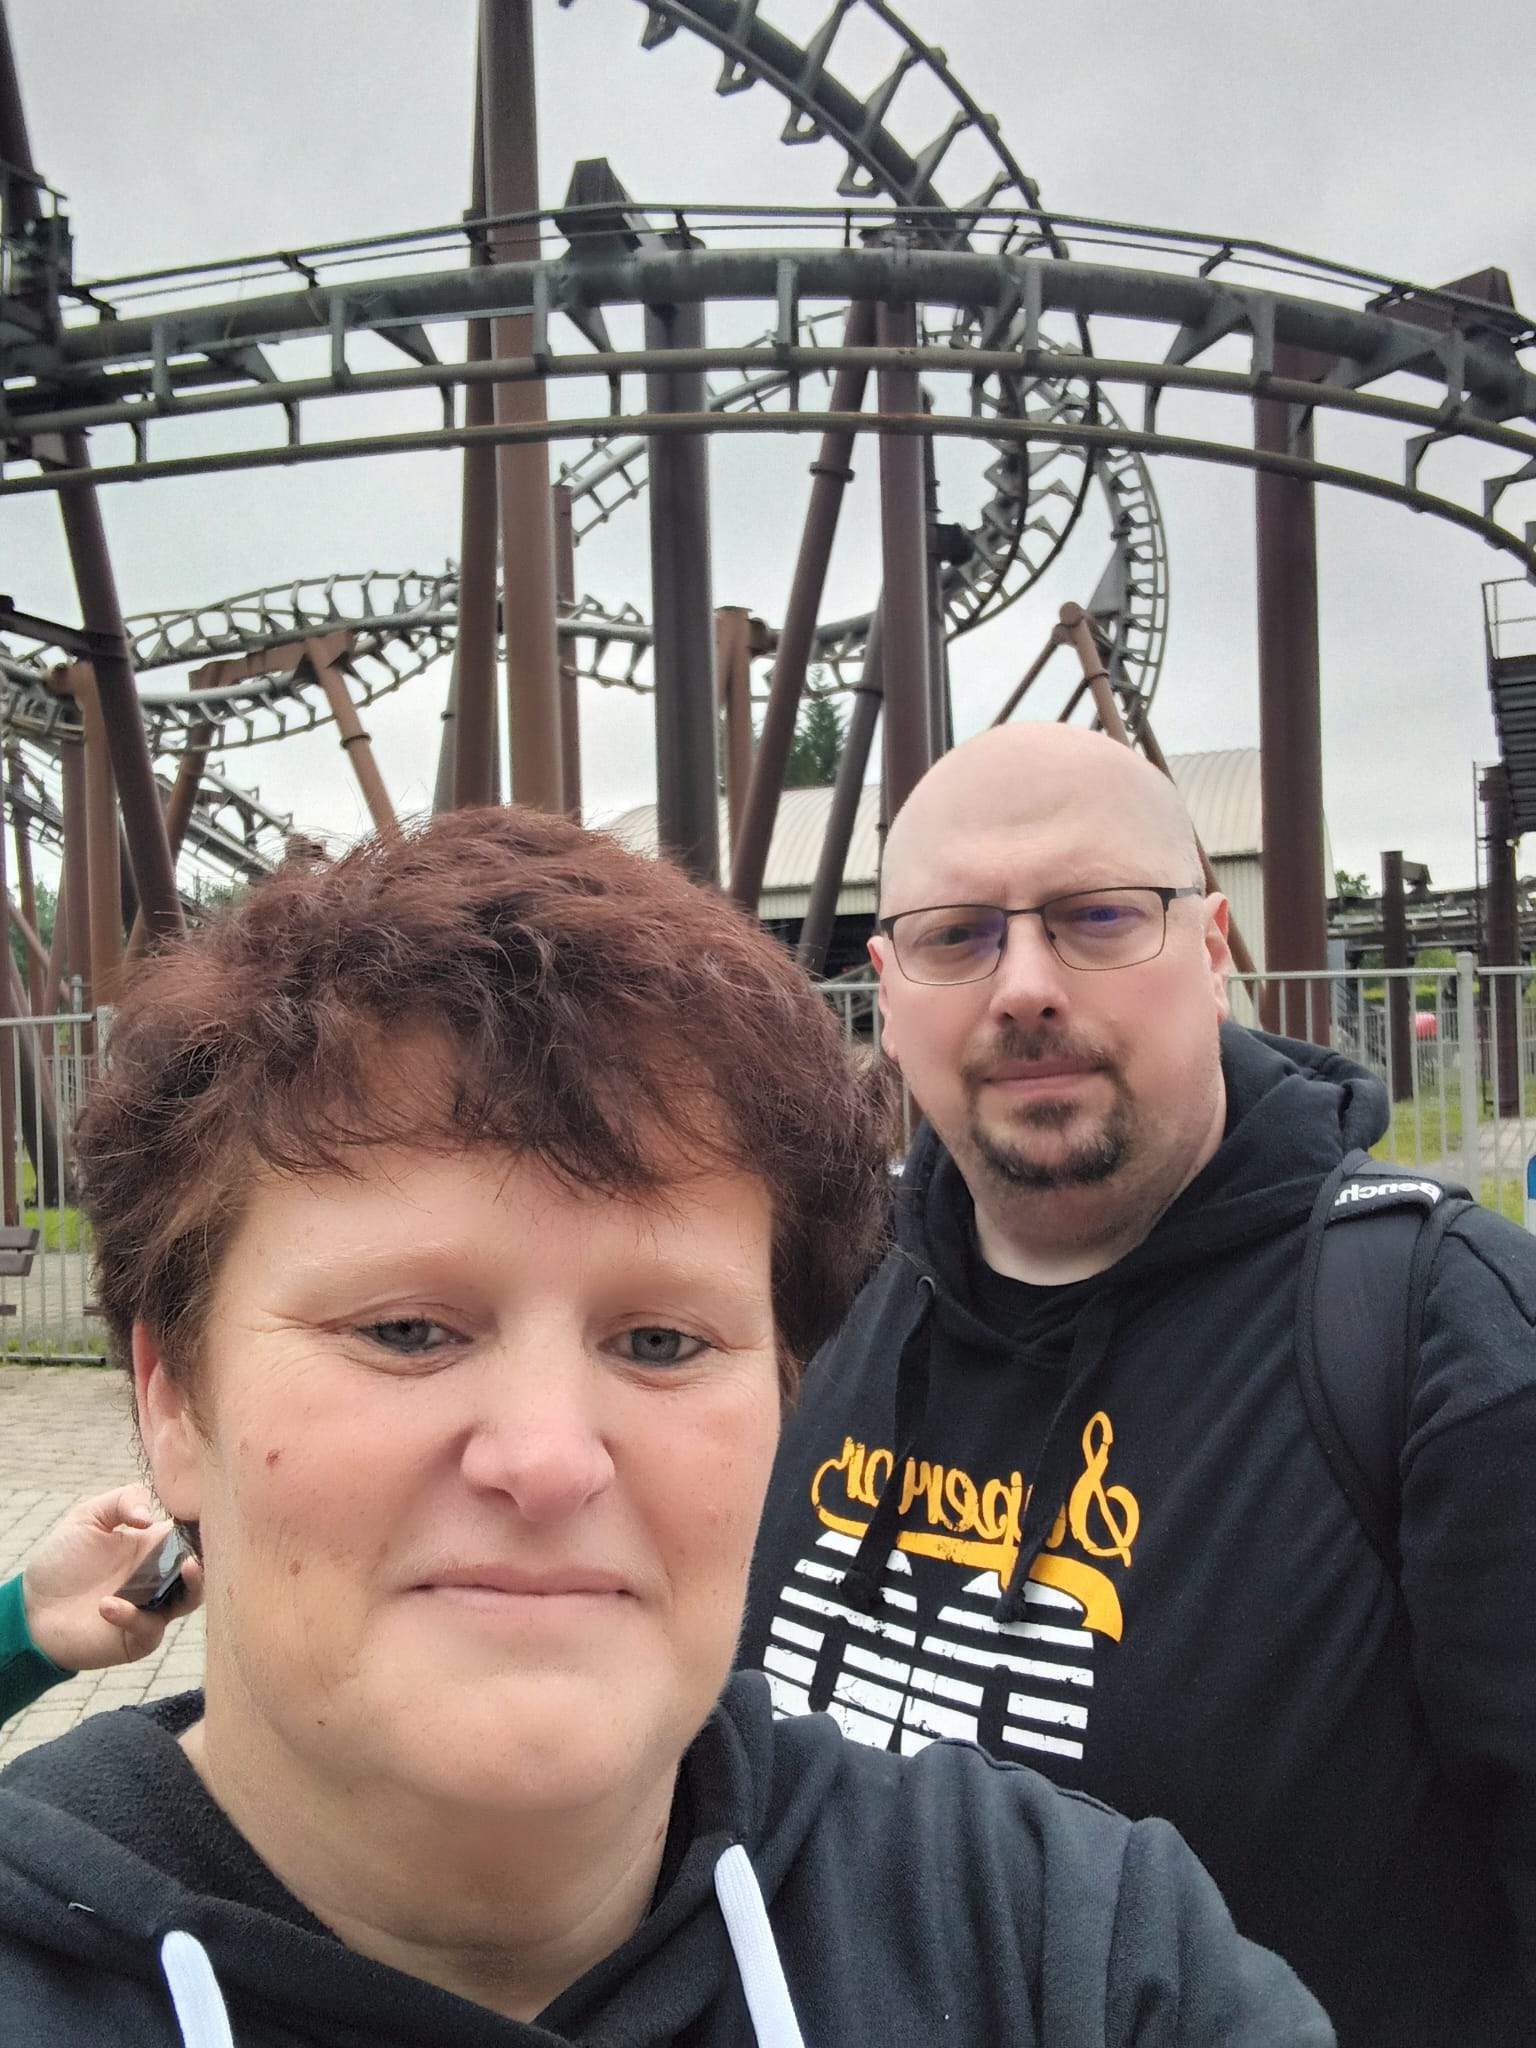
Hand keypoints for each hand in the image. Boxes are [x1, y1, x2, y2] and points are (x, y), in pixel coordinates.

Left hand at [20, 1484, 203, 1672]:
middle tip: (205, 1538)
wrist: (31, 1608)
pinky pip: (148, 1627)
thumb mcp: (87, 1517)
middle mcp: (161, 1576)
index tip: (211, 1511)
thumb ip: (123, 1500)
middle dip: (210, 1552)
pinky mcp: (138, 1637)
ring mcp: (153, 1607)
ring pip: (192, 1598)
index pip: (191, 1532)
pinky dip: (132, 1615)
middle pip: (203, 1564)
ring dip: (194, 1583)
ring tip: (186, 1567)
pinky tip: (106, 1604)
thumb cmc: (60, 1562)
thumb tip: (152, 1518)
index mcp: (154, 1545)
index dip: (204, 1524)